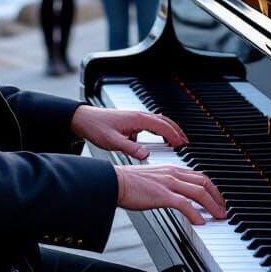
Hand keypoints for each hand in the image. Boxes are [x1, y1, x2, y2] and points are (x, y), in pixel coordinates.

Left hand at [71, 105, 185, 160]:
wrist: (84, 119)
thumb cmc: (96, 127)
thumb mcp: (113, 142)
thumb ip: (130, 149)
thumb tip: (146, 155)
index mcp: (137, 119)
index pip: (162, 126)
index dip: (174, 135)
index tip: (183, 144)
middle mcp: (139, 116)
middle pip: (164, 121)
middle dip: (176, 131)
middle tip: (186, 143)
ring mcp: (135, 117)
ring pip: (158, 121)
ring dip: (169, 130)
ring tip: (177, 141)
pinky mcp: (131, 121)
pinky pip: (151, 124)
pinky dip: (160, 130)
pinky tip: (159, 139)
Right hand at [115, 164, 226, 225]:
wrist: (113, 181)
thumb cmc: (127, 183)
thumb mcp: (151, 180)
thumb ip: (164, 185)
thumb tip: (173, 197)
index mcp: (170, 169)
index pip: (198, 176)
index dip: (211, 187)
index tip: (217, 198)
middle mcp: (172, 173)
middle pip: (204, 182)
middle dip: (218, 196)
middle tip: (224, 209)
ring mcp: (168, 183)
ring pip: (199, 192)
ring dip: (212, 205)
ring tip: (219, 217)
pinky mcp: (162, 195)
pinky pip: (185, 204)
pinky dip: (195, 214)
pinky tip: (200, 223)